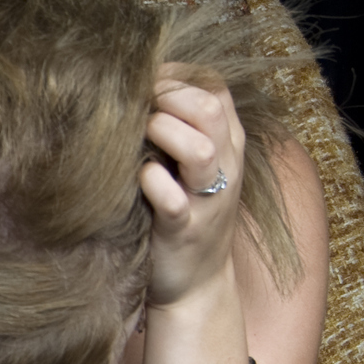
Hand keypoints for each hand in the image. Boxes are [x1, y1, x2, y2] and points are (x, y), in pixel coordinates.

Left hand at [140, 66, 245, 306]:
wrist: (197, 286)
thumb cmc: (183, 216)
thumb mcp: (191, 168)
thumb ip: (179, 131)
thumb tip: (135, 91)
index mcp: (227, 146)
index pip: (215, 88)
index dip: (178, 77)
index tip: (143, 82)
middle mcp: (224, 168)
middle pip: (210, 109)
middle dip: (168, 97)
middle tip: (136, 107)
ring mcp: (206, 201)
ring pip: (200, 149)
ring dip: (164, 133)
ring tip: (139, 136)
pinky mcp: (183, 231)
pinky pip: (173, 199)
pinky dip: (153, 182)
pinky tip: (138, 178)